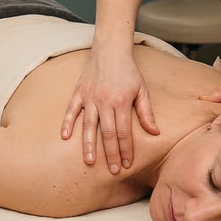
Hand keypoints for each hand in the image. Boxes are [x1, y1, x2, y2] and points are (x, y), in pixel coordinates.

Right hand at [61, 50, 159, 173]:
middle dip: (111, 154)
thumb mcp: (142, 90)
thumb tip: (154, 133)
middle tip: (113, 171)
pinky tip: (65, 137)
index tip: (127, 164)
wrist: (111, 50)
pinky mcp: (79, 93)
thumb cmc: (128, 71)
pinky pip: (71, 111)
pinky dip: (67, 124)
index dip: (126, 149)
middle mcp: (104, 101)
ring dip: (89, 145)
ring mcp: (90, 97)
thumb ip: (146, 112)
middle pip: (107, 133)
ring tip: (90, 162)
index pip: (124, 132)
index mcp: (121, 102)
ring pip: (88, 126)